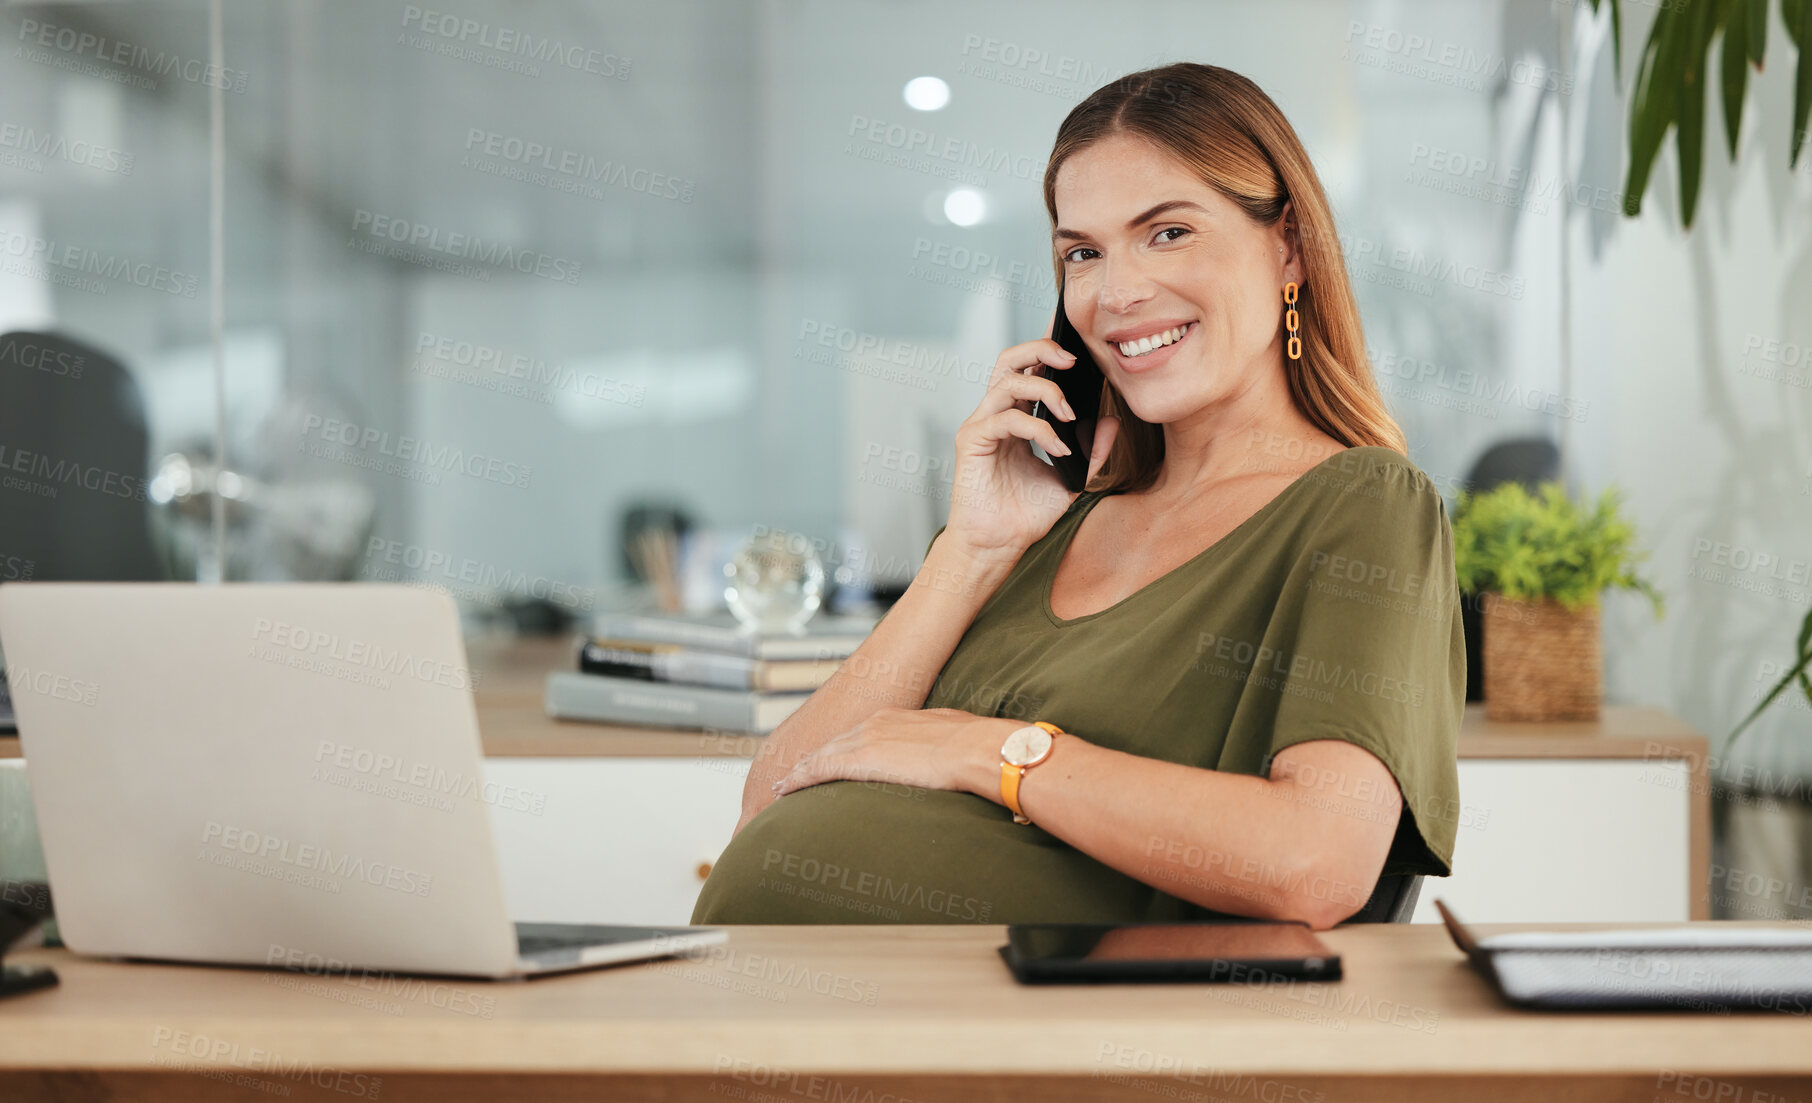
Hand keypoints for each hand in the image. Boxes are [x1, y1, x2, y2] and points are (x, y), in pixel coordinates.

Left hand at [767, 707, 1019, 801]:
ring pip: (820, 756)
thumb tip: (948, 762)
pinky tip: (784, 790)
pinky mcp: (860, 759)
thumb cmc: (979, 748)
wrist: (979, 748)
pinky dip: (798, 779)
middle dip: (812, 760)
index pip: (857, 735)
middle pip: (833, 744)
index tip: (826, 760)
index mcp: (896, 718)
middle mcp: (875, 723)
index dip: (838, 750)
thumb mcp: (954, 740)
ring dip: (799, 772)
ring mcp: (865, 739)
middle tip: (791, 776)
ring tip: (781, 787)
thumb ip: (939, 749)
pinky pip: (818, 769)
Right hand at [942, 330, 1119, 560]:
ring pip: (1008, 381)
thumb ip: (1091, 451)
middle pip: (1010, 359)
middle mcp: (995, 414)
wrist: (998, 546)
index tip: (1077, 342)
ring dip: (1047, 392)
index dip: (1048, 350)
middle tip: (1073, 361)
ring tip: (1070, 415)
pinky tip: (1057, 447)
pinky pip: (1007, 418)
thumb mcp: (1070, 478)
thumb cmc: (1024, 515)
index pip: (1028, 370)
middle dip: (1041, 350)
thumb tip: (1112, 421)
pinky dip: (1038, 429)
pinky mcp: (973, 440)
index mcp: (1014, 418)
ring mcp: (981, 425)